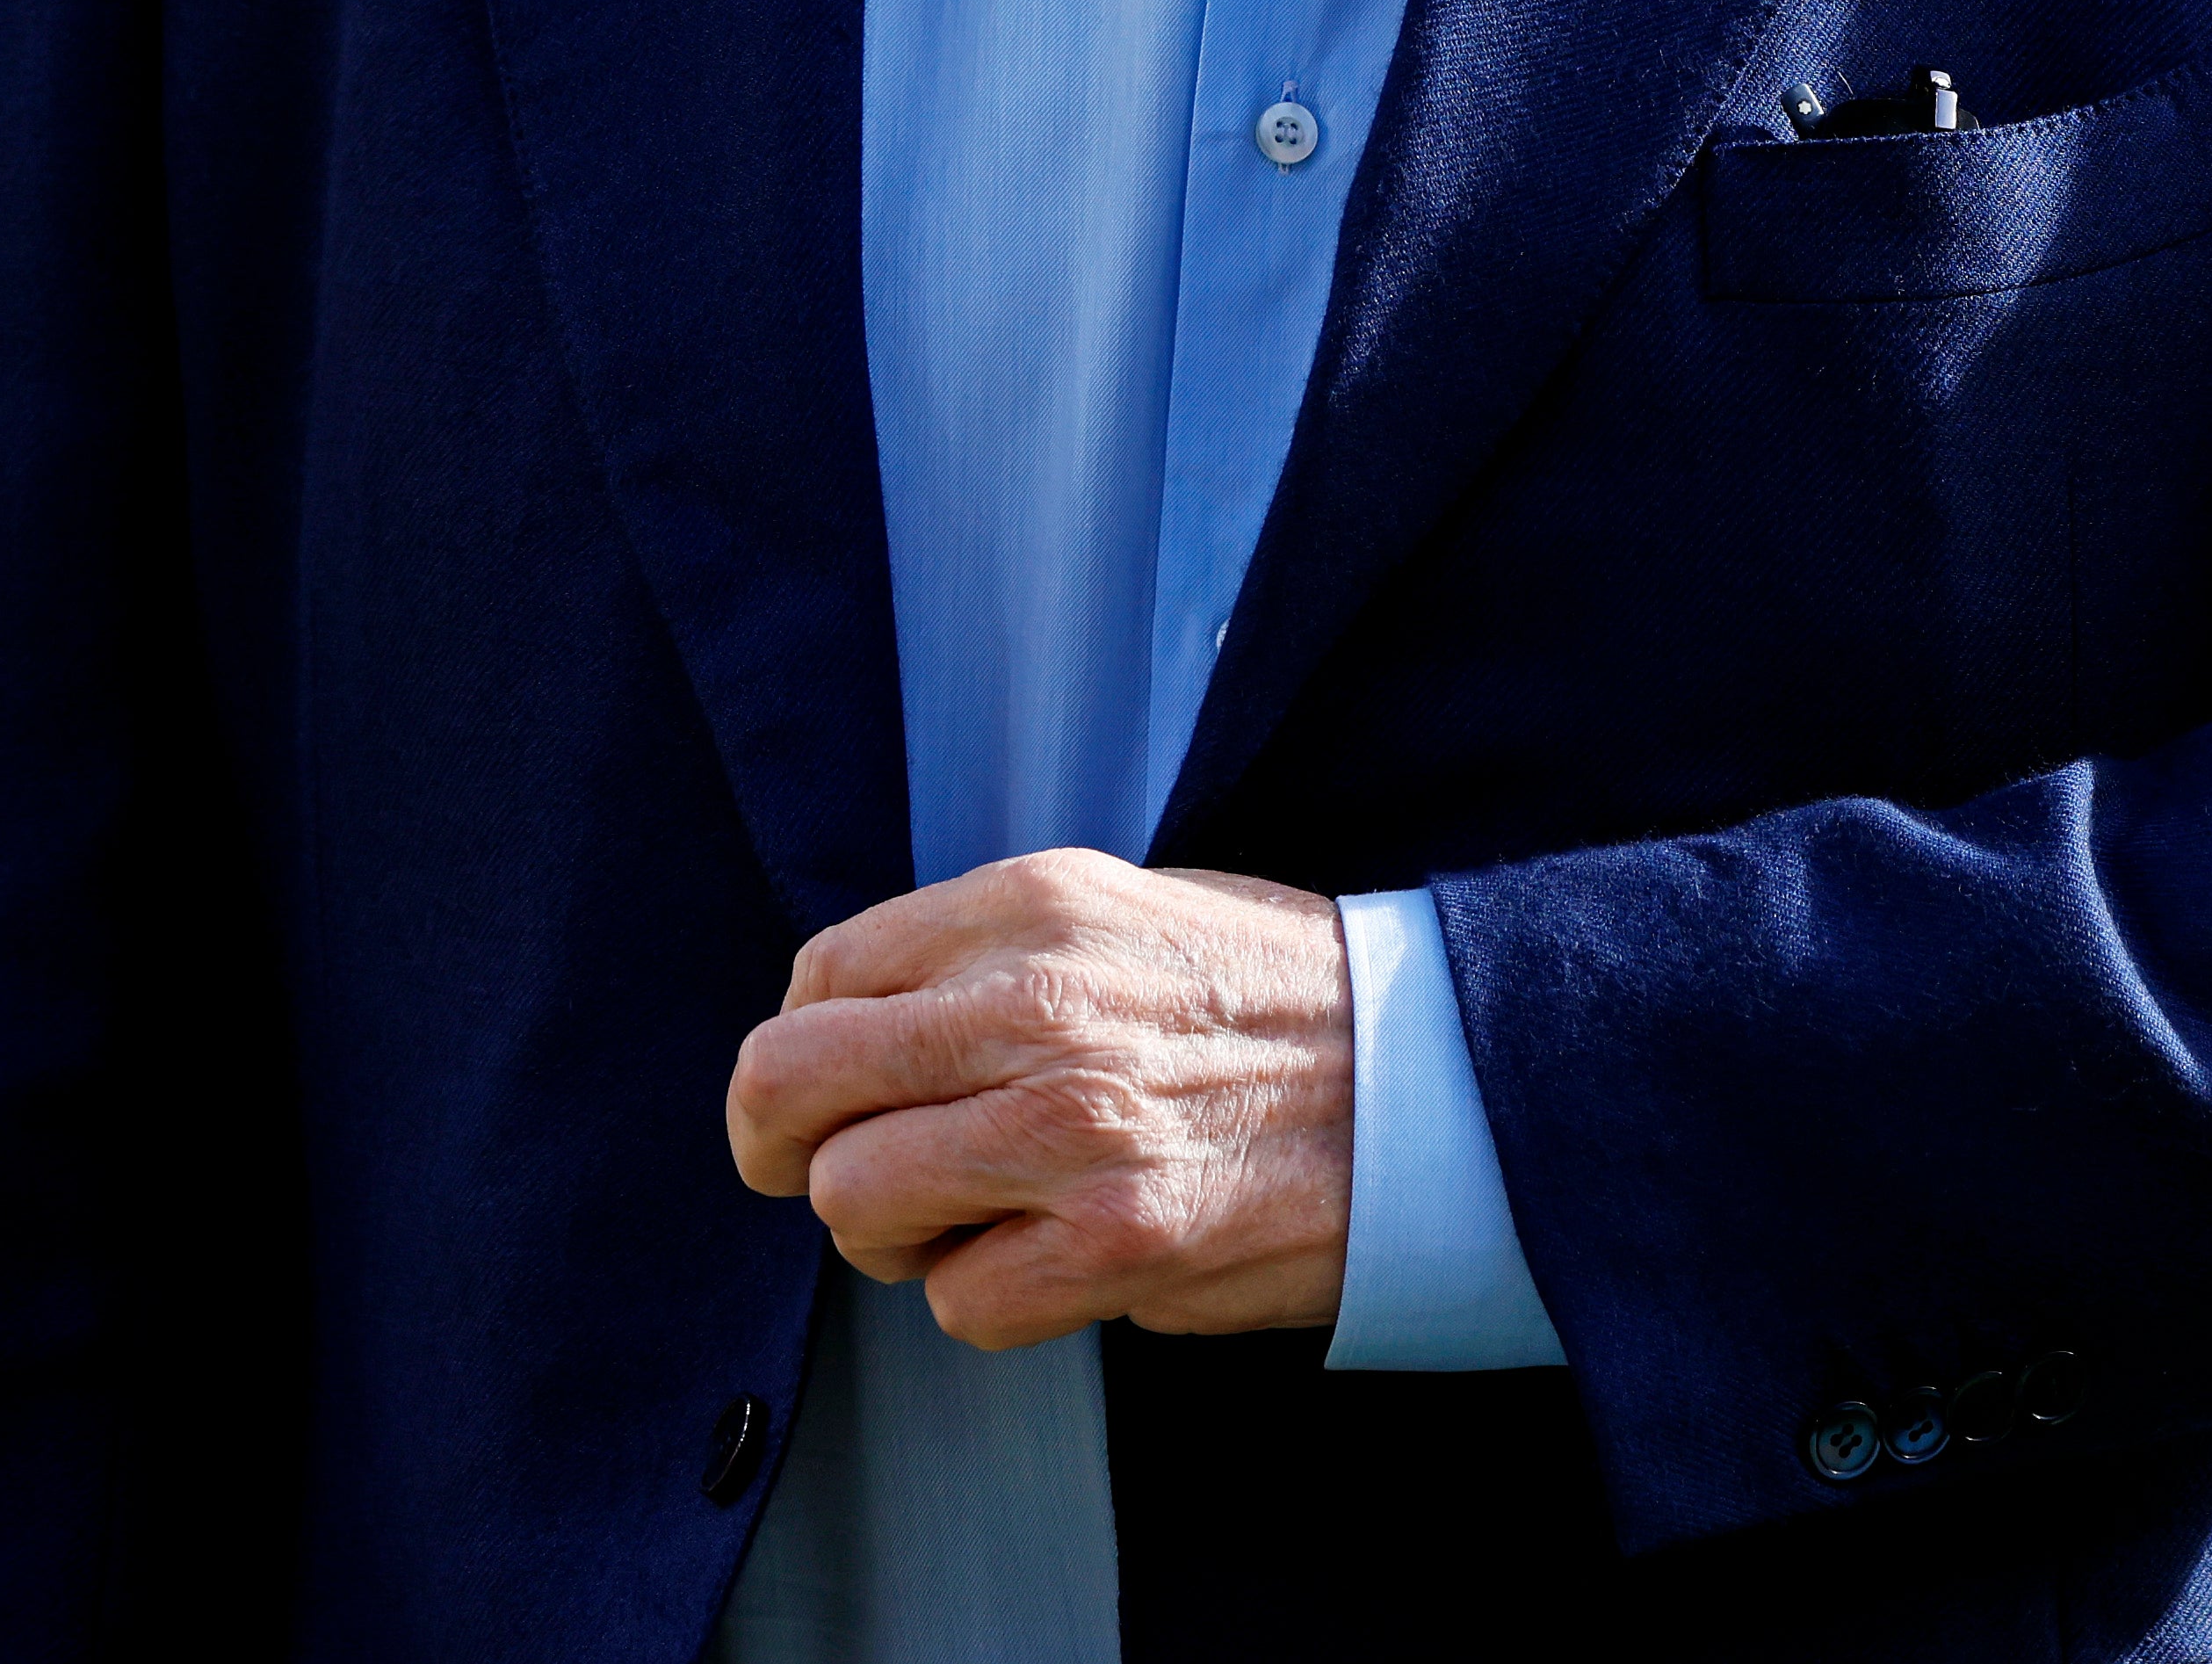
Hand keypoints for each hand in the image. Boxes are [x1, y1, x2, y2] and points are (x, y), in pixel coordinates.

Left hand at [724, 850, 1354, 1348]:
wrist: (1428, 1083)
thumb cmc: (1273, 998)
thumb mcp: (1123, 909)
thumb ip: (986, 954)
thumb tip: (852, 1027)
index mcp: (1031, 906)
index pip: (816, 976)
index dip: (806, 1052)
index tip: (837, 1092)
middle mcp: (1034, 1006)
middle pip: (786, 1087)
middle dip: (784, 1148)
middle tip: (826, 1173)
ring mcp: (1070, 1130)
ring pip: (851, 1203)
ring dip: (894, 1231)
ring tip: (976, 1214)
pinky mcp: (1113, 1245)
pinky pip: (956, 1305)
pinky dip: (989, 1296)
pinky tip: (1056, 1257)